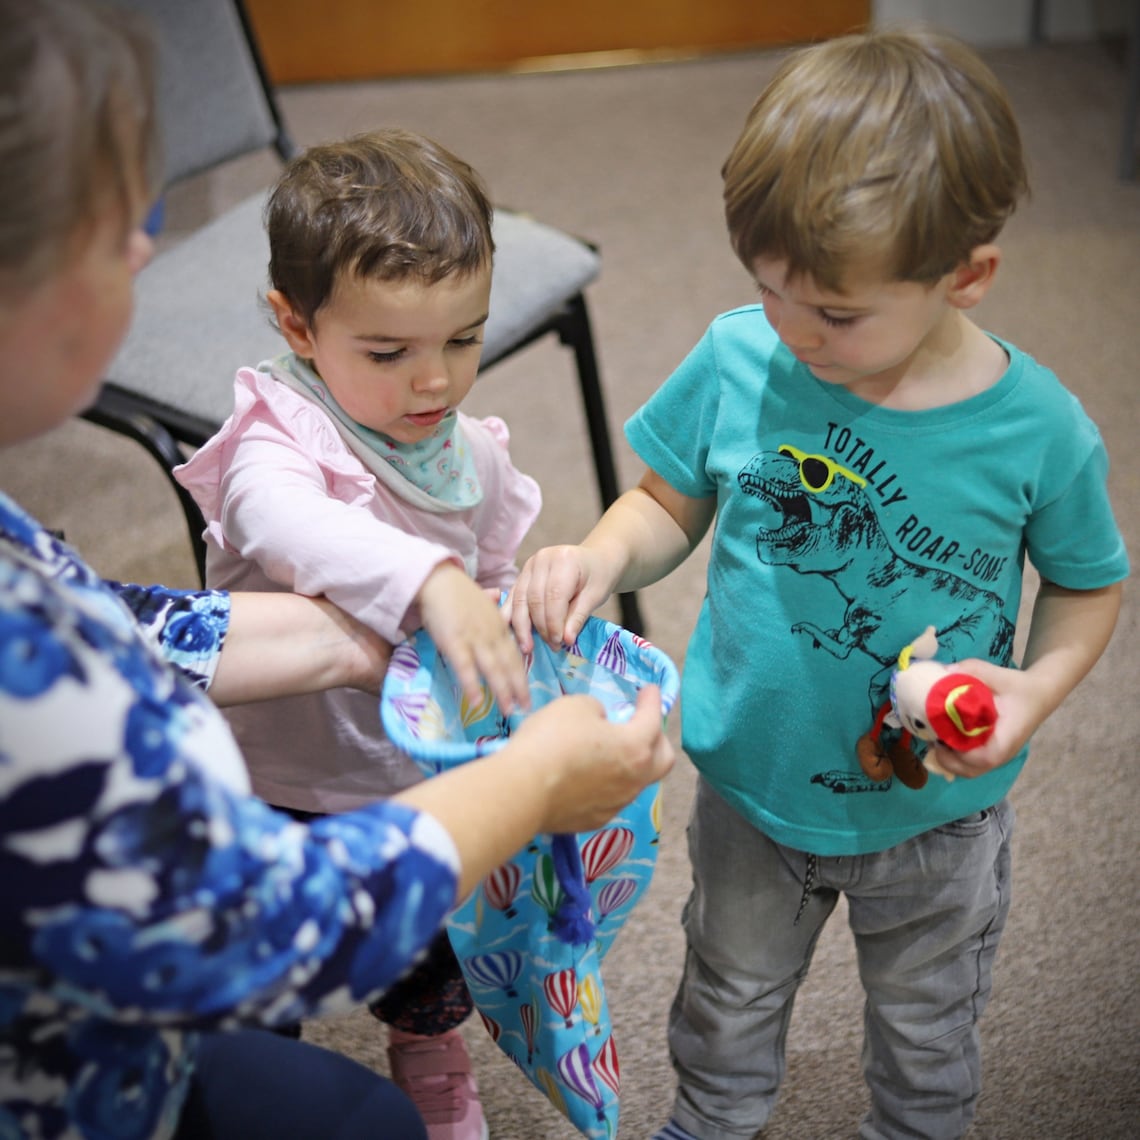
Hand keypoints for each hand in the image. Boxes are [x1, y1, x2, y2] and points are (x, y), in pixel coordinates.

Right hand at [417, 562, 529, 713]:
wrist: (437, 580)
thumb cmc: (456, 590)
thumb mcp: (480, 596)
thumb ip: (491, 601)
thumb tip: (497, 594)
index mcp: (500, 625)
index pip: (515, 654)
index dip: (522, 675)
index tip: (527, 692)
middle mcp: (492, 634)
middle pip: (510, 665)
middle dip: (519, 688)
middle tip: (527, 708)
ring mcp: (475, 638)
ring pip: (493, 668)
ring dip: (502, 691)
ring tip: (509, 710)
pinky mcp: (455, 642)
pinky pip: (466, 667)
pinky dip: (472, 685)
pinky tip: (477, 702)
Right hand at [509, 544, 619, 653]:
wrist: (595, 560)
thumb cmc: (598, 577)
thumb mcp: (595, 596)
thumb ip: (578, 617)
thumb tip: (566, 640)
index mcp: (564, 560)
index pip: (554, 596)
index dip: (554, 622)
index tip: (559, 642)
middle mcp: (542, 559)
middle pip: (534, 598)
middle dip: (540, 627)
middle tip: (551, 646)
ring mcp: (529, 566)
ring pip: (519, 599)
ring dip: (521, 626)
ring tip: (527, 647)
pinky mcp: (523, 574)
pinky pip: (513, 597)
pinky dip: (511, 616)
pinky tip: (511, 633)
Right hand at [512, 684, 674, 832]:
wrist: (523, 790)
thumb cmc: (551, 740)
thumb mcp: (575, 706)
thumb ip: (596, 711)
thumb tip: (599, 722)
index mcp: (634, 747)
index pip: (653, 719)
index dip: (652, 701)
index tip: (648, 690)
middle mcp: (633, 779)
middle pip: (663, 760)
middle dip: (657, 739)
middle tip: (641, 725)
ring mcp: (616, 804)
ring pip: (637, 781)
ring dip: (631, 764)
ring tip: (610, 752)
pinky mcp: (595, 820)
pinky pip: (611, 798)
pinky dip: (608, 783)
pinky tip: (588, 777)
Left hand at [926, 657, 1049, 777]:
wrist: (1039, 694)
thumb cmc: (1019, 687)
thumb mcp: (997, 674)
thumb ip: (973, 670)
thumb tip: (944, 671)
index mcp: (1006, 738)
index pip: (985, 758)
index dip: (961, 754)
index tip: (941, 739)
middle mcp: (1003, 753)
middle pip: (971, 771)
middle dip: (947, 760)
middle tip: (931, 738)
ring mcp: (998, 756)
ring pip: (969, 770)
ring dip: (949, 760)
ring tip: (935, 739)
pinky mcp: (992, 753)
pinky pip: (971, 764)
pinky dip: (955, 758)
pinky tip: (944, 739)